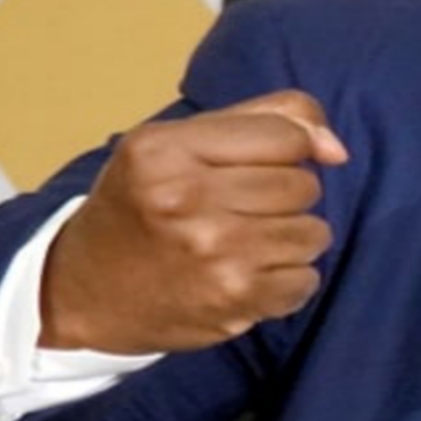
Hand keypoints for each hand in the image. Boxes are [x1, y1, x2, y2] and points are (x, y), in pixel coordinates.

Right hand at [39, 90, 348, 353]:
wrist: (84, 292)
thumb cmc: (141, 204)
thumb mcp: (176, 141)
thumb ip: (265, 119)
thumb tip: (336, 148)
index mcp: (168, 150)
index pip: (287, 135)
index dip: (286, 150)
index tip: (259, 165)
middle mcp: (188, 198)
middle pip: (303, 185)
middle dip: (285, 195)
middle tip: (242, 209)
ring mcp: (214, 254)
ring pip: (314, 233)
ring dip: (291, 239)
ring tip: (246, 242)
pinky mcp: (233, 300)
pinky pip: (306, 280)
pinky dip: (287, 280)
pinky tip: (248, 275)